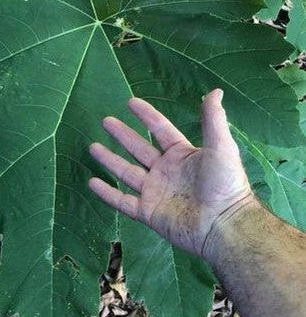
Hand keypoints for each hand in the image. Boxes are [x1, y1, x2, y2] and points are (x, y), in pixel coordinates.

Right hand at [89, 89, 254, 257]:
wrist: (224, 226)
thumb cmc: (224, 184)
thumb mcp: (221, 147)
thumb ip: (214, 120)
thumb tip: (216, 90)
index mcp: (181, 154)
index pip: (160, 129)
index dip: (146, 115)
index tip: (130, 102)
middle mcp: (165, 171)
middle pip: (138, 148)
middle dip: (122, 134)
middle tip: (106, 121)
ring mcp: (155, 192)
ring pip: (126, 172)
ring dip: (110, 160)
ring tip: (92, 147)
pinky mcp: (148, 212)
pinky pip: (122, 201)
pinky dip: (107, 193)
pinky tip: (92, 182)